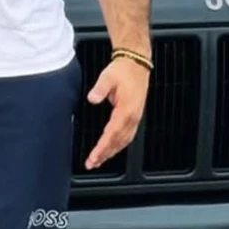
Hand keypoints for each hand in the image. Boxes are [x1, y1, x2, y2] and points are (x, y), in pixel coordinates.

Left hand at [85, 54, 150, 169]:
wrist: (136, 64)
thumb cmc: (123, 70)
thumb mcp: (108, 77)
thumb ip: (99, 89)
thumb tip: (92, 98)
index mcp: (126, 110)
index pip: (111, 134)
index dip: (102, 147)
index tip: (93, 157)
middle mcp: (132, 117)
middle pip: (118, 142)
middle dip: (104, 154)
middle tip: (92, 164)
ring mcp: (135, 118)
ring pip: (124, 141)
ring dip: (112, 152)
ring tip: (99, 161)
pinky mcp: (135, 116)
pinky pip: (127, 136)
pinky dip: (118, 145)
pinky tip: (112, 149)